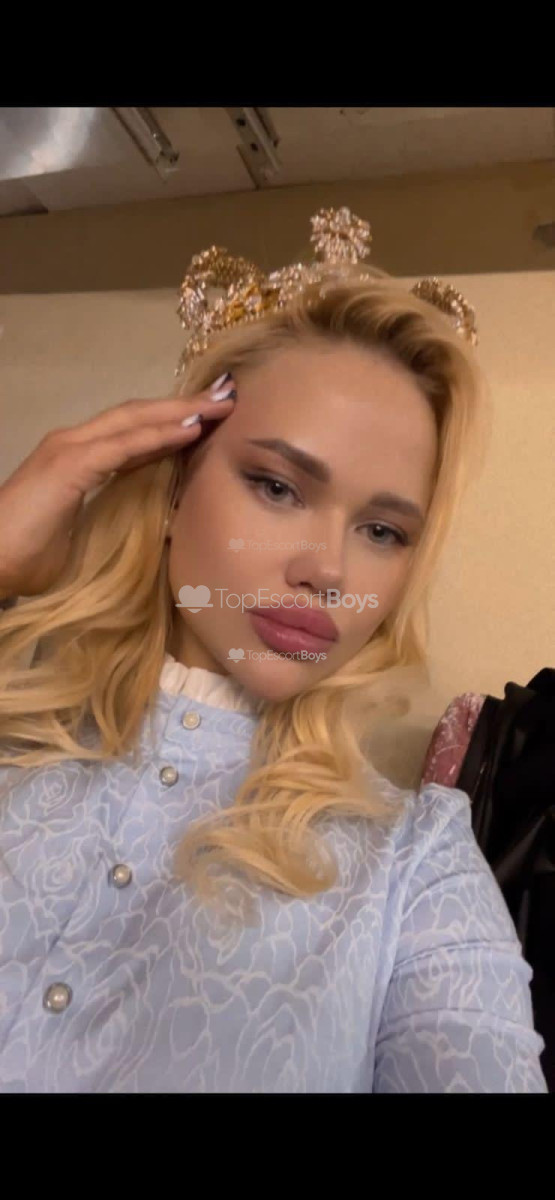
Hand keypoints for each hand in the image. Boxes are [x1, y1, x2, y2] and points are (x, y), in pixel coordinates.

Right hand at [0, 373, 236, 597]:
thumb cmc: (28, 559)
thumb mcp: (85, 536)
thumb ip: (115, 520)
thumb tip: (154, 531)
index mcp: (76, 458)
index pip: (132, 430)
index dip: (171, 420)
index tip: (210, 417)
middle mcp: (73, 443)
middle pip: (138, 414)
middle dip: (185, 404)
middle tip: (228, 396)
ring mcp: (69, 449)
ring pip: (134, 421)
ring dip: (181, 411)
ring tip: (220, 404)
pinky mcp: (68, 465)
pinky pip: (123, 445)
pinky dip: (159, 435)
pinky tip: (190, 430)